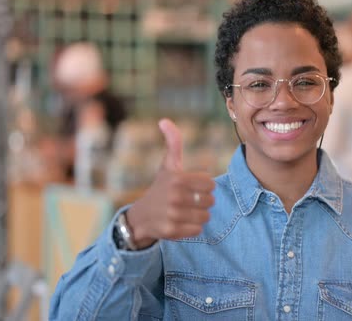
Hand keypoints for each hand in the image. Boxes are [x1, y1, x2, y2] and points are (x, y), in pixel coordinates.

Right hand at [125, 118, 214, 248]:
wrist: (141, 216)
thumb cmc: (161, 188)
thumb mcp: (168, 166)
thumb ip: (173, 143)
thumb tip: (164, 121)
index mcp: (177, 178)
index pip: (210, 184)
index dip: (204, 186)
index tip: (192, 187)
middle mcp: (174, 196)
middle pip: (210, 201)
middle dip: (202, 202)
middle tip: (188, 201)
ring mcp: (172, 214)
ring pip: (206, 217)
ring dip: (199, 215)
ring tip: (185, 212)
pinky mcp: (172, 231)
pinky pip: (198, 230)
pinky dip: (192, 228)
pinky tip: (180, 222)